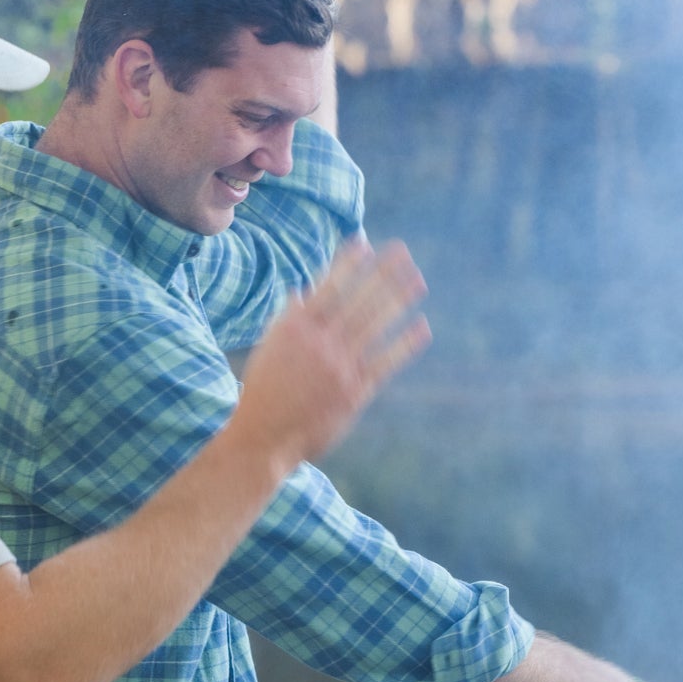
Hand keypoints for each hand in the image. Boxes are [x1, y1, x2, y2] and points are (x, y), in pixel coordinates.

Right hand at [235, 235, 429, 471]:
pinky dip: (404, 344)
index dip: (349, 264)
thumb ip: (290, 317)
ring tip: (418, 281)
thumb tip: (305, 289)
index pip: (328, 287)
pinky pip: (385, 362)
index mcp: (295, 328)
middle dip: (383, 274)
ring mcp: (338, 368)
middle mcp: (318, 343)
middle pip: (358, 300)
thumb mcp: (270, 347)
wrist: (262, 437)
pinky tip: (420, 327)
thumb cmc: (265, 390)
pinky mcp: (353, 393)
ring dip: (399, 300)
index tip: (367, 244)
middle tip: (404, 253)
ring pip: (374, 326)